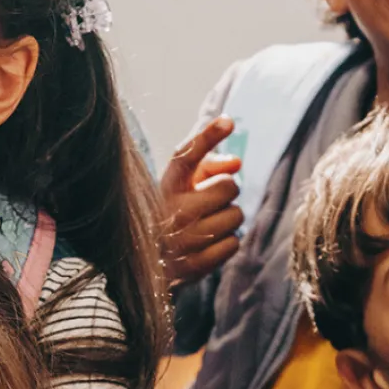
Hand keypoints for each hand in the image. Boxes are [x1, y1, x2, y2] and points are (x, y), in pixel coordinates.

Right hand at [159, 116, 243, 287]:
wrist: (152, 262)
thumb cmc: (176, 212)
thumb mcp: (186, 184)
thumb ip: (211, 165)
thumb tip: (236, 162)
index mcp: (168, 184)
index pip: (186, 155)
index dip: (208, 137)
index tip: (228, 122)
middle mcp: (171, 209)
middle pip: (229, 186)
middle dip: (227, 192)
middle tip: (211, 201)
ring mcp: (181, 239)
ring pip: (236, 216)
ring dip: (228, 220)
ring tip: (208, 224)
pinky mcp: (192, 266)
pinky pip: (233, 244)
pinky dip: (226, 244)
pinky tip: (208, 245)